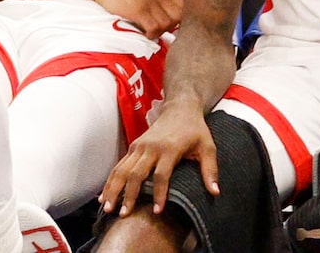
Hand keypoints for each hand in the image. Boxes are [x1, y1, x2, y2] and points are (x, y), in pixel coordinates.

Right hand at [85, 0, 183, 35]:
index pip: (185, 6)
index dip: (182, 18)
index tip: (174, 24)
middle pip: (179, 17)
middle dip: (173, 27)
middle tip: (163, 29)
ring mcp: (149, 2)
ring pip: (167, 24)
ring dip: (161, 32)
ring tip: (153, 31)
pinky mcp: (138, 11)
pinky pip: (154, 28)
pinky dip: (152, 34)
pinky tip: (146, 33)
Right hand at [101, 96, 217, 215]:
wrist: (179, 106)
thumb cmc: (195, 129)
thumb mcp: (207, 146)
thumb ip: (210, 170)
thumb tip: (215, 192)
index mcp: (169, 148)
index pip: (161, 174)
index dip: (158, 193)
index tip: (156, 210)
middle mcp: (150, 147)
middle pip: (136, 173)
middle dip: (129, 194)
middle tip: (125, 214)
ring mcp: (140, 146)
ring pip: (123, 169)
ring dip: (114, 188)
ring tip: (109, 207)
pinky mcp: (134, 146)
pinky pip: (120, 164)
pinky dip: (111, 180)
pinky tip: (104, 195)